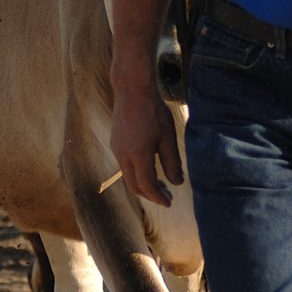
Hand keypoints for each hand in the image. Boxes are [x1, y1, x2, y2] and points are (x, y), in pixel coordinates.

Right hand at [110, 81, 184, 205]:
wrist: (132, 89)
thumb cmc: (153, 111)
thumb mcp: (168, 136)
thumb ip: (172, 162)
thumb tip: (177, 183)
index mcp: (138, 155)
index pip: (147, 186)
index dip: (158, 197)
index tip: (169, 202)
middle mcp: (123, 155)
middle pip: (134, 186)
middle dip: (150, 195)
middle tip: (166, 196)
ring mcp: (116, 149)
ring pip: (128, 176)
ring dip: (142, 184)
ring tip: (160, 184)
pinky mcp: (115, 143)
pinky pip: (125, 165)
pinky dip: (136, 173)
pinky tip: (148, 168)